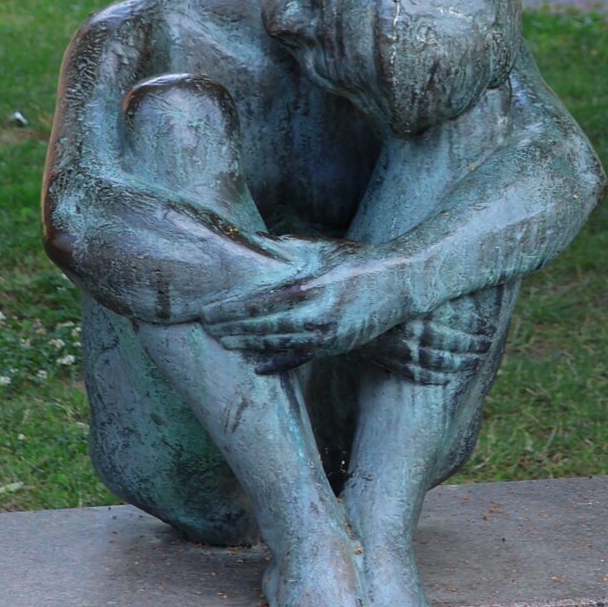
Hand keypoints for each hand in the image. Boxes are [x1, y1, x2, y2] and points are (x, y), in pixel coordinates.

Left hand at [197, 253, 404, 371]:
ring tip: (224, 344)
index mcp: (311, 287)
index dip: (233, 311)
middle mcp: (318, 315)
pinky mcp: (336, 346)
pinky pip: (300, 358)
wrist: (400, 285)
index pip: (262, 303)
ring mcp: (328, 335)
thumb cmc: (357, 262)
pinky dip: (276, 363)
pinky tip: (256, 366)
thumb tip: (254, 240)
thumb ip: (288, 247)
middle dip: (233, 329)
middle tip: (207, 329)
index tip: (209, 312)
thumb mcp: (324, 248)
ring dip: (249, 346)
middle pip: (265, 327)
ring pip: (279, 345)